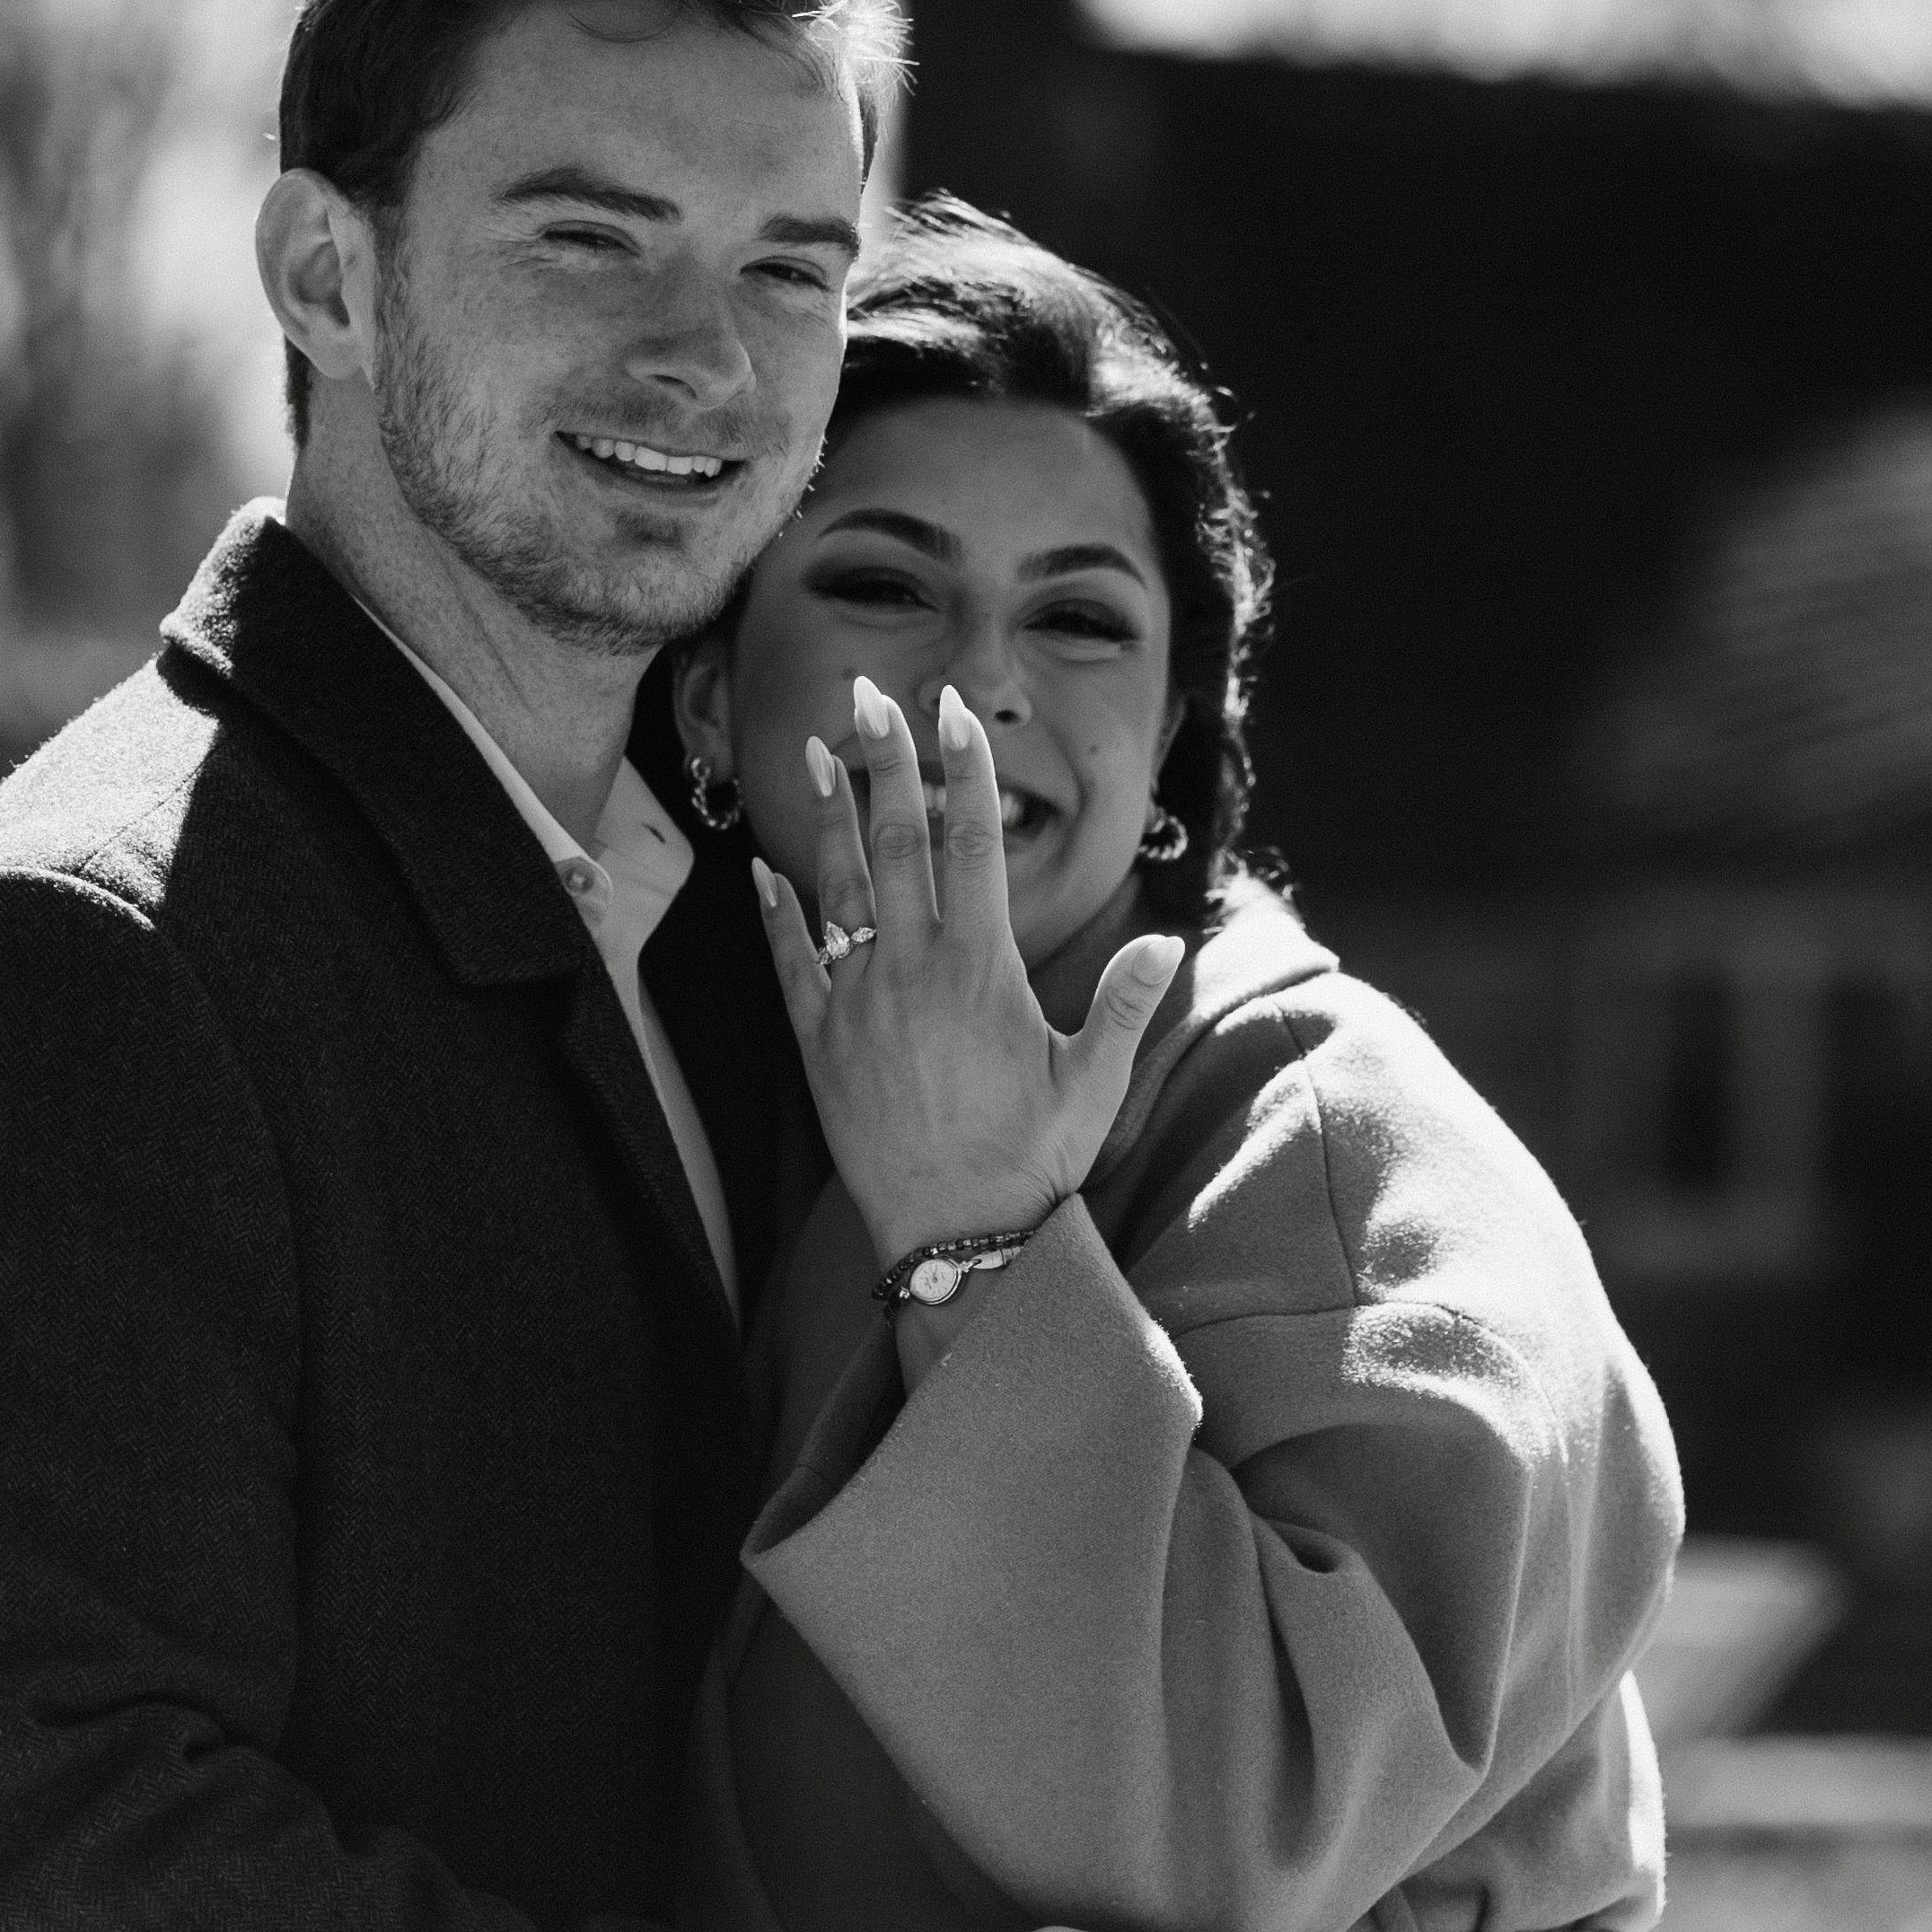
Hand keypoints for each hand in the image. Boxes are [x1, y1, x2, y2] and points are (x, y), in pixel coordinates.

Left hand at [755, 675, 1185, 1267]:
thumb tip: (1171, 939)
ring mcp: (859, 1004)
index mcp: (984, 968)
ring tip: (816, 751)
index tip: (951, 709)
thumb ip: (1129, 1003)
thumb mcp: (1094, 1080)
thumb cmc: (1033, 1159)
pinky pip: (789, 964)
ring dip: (828, 816)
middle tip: (867, 694)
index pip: (973, 843)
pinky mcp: (819, 1044)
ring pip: (838, 889)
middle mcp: (915, 971)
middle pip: (896, 842)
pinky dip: (775, 913)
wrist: (959, 1237)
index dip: (962, 770)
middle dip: (884, 761)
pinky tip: (761, 870)